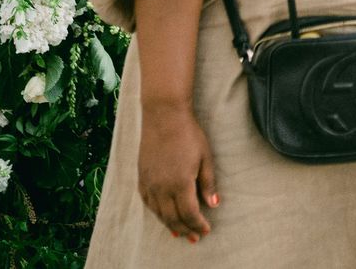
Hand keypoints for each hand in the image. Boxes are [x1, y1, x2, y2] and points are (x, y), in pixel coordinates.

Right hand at [139, 102, 218, 240]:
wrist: (164, 116)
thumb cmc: (189, 134)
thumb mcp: (205, 157)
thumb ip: (208, 183)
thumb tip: (214, 205)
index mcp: (180, 183)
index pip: (189, 213)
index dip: (198, 224)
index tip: (206, 230)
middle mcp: (162, 187)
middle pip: (173, 218)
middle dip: (185, 230)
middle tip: (195, 238)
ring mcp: (150, 183)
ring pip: (159, 213)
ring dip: (170, 225)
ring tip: (180, 232)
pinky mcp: (141, 178)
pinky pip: (148, 203)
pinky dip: (157, 213)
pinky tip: (163, 216)